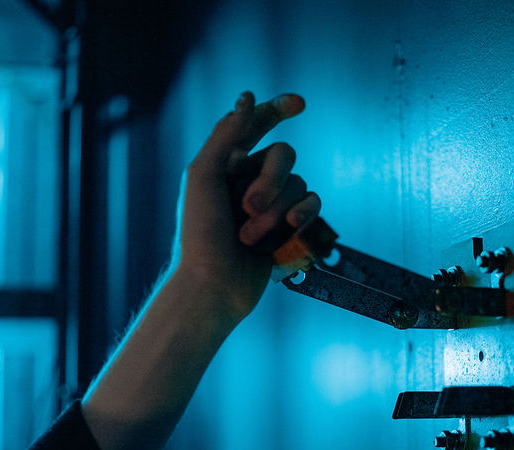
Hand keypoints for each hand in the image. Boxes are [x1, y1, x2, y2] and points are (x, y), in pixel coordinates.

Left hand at [173, 91, 321, 322]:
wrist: (213, 286)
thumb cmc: (199, 234)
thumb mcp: (203, 175)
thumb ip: (226, 134)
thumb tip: (247, 99)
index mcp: (225, 165)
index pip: (256, 126)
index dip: (278, 110)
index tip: (300, 104)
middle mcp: (250, 182)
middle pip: (285, 156)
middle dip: (270, 181)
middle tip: (247, 208)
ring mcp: (273, 207)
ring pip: (301, 186)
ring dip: (277, 212)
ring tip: (251, 238)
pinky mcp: (290, 230)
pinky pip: (314, 209)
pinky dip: (303, 218)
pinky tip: (288, 234)